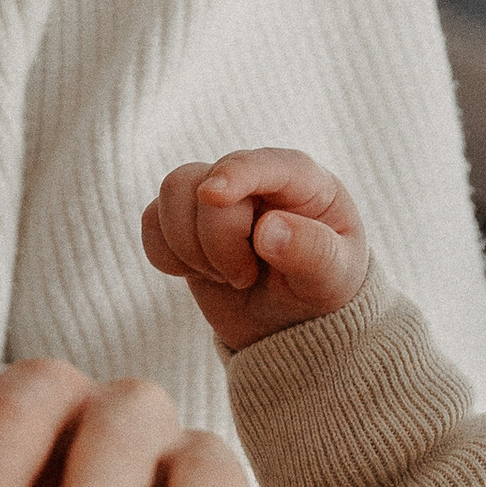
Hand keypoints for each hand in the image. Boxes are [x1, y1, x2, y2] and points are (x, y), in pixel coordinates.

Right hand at [143, 148, 370, 351]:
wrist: (292, 323)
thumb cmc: (322, 289)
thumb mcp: (333, 279)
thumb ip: (312, 253)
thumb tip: (267, 230)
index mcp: (303, 181)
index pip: (263, 163)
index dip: (235, 174)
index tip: (212, 195)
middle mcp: (256, 179)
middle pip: (205, 185)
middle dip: (217, 244)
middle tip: (244, 279)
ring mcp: (217, 198)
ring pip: (172, 194)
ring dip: (188, 248)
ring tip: (224, 276)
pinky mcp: (186, 221)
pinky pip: (151, 220)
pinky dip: (164, 254)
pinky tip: (197, 273)